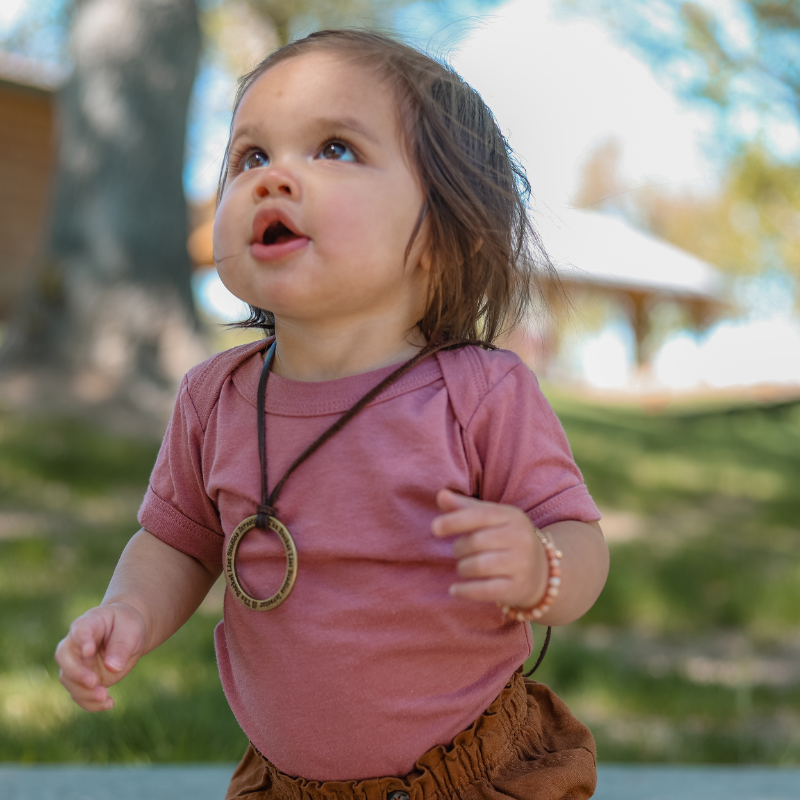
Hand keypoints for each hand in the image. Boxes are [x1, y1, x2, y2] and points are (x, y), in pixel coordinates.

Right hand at [55, 603, 145, 711]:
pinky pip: (79, 694)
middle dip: (76, 673)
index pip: (79, 630)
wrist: (127, 634)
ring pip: (69, 680)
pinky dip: (91, 703)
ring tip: (105, 697)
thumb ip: (121, 646)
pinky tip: (109, 704)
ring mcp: (77, 664)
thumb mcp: (130, 630)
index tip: (89, 651)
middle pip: (64, 658)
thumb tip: (112, 667)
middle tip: (94, 682)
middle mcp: (75, 645)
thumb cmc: (127, 626)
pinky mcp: (82, 680)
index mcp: (88, 624)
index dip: (82, 641)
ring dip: (84, 692)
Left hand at [431, 489, 547, 609]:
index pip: (480, 515)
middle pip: (476, 542)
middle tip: (460, 552)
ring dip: (462, 568)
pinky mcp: (518, 588)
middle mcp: (521, 538)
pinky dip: (465, 591)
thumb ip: (465, 507)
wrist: (543, 572)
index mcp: (512, 516)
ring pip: (478, 566)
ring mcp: (522, 564)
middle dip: (459, 548)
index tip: (435, 528)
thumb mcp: (491, 519)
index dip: (454, 521)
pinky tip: (455, 590)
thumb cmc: (506, 539)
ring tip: (464, 568)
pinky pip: (485, 590)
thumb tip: (441, 495)